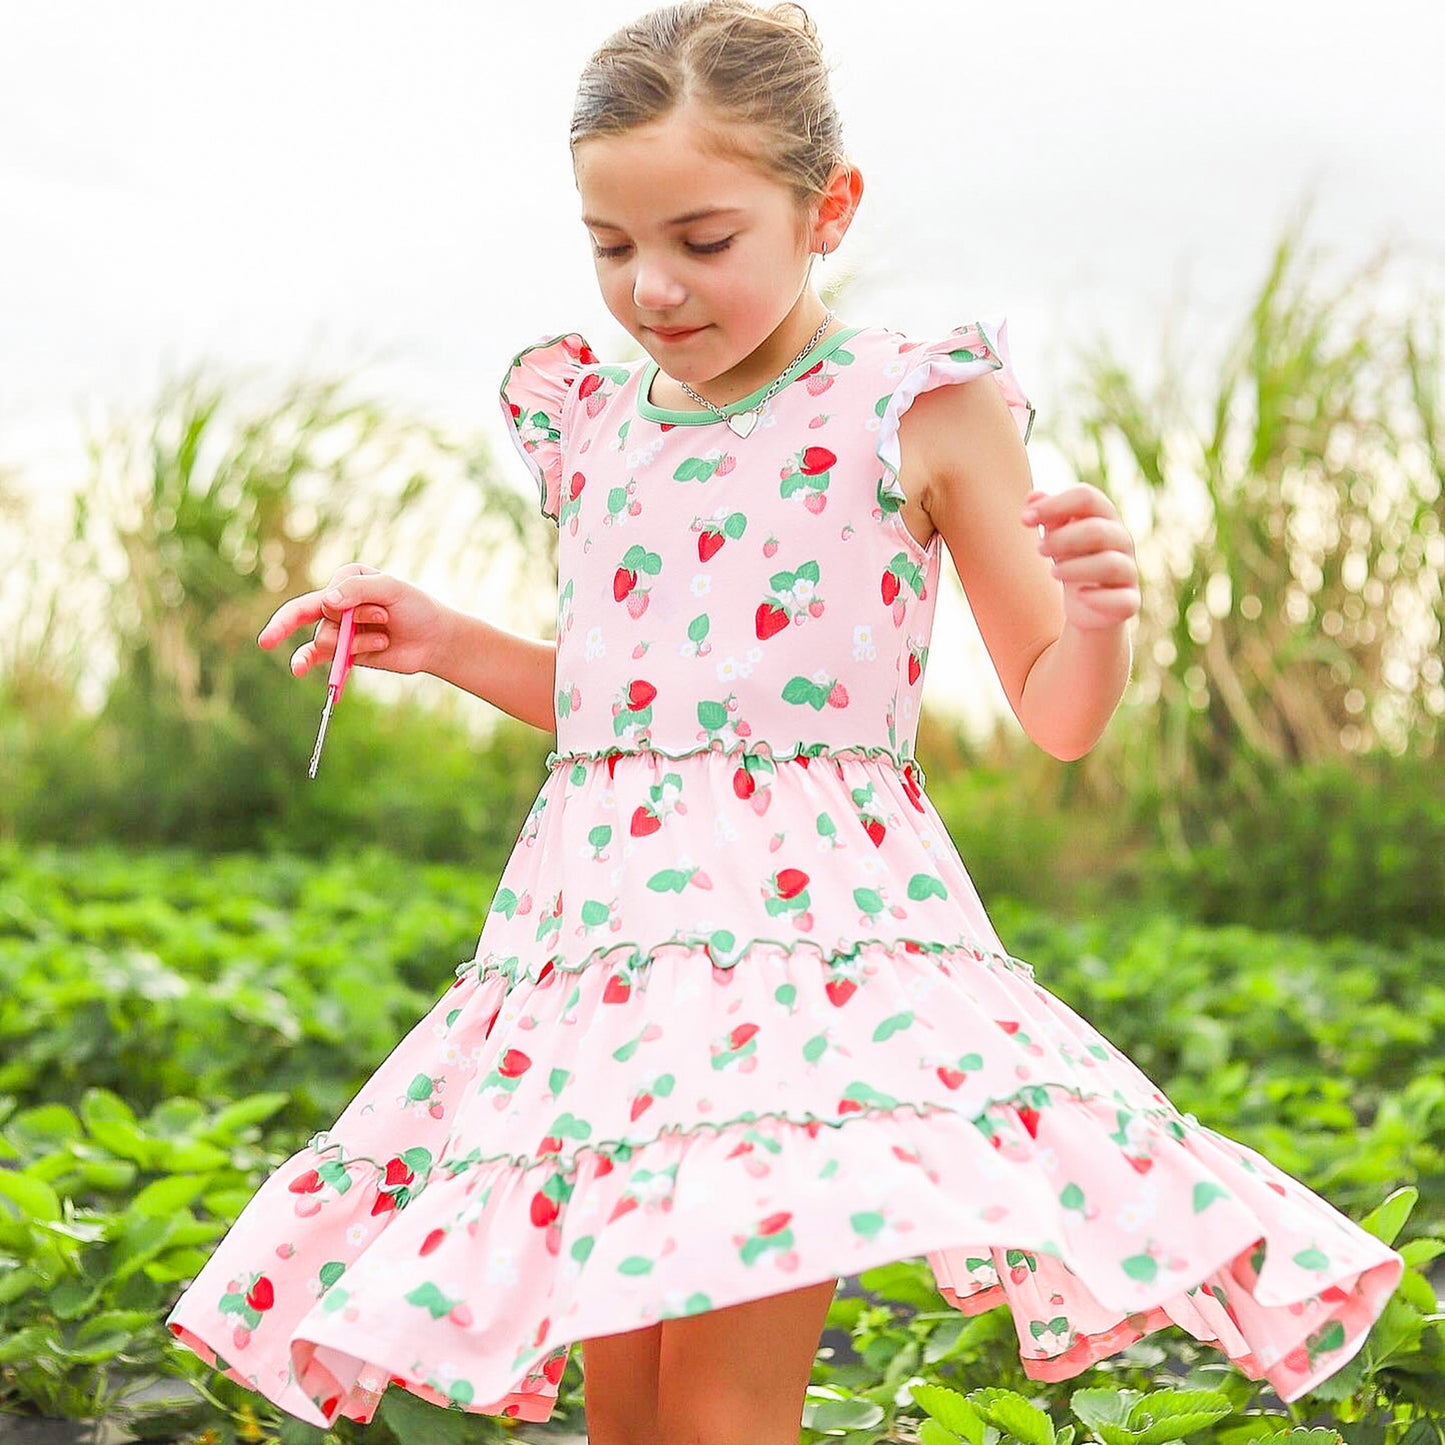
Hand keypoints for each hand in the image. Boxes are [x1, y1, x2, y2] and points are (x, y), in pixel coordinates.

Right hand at [257, 563, 449, 678]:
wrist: (434, 641)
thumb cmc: (417, 609)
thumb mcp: (392, 589)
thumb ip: (358, 589)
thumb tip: (325, 601)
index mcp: (348, 579)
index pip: (328, 592)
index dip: (345, 605)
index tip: (381, 609)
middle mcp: (339, 602)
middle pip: (317, 614)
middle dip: (350, 623)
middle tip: (384, 618)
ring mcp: (340, 628)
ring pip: (325, 639)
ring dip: (358, 642)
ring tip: (385, 638)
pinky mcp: (343, 652)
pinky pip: (313, 655)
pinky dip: (303, 661)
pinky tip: (297, 669)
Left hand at [1021, 485, 1140, 631]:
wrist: (1088, 605)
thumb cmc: (1072, 560)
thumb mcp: (1058, 537)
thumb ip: (1048, 516)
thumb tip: (1033, 496)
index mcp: (1104, 518)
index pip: (1086, 497)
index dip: (1054, 504)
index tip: (1025, 519)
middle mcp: (1122, 541)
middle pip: (1096, 530)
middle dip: (1062, 539)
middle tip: (1039, 549)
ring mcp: (1128, 572)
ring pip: (1109, 564)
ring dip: (1074, 567)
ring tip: (1053, 572)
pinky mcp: (1129, 602)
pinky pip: (1122, 600)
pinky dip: (1098, 598)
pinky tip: (1079, 596)